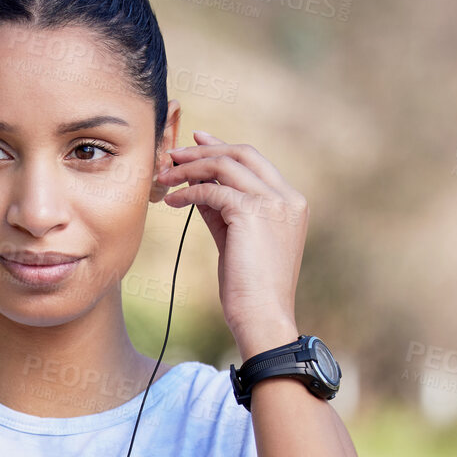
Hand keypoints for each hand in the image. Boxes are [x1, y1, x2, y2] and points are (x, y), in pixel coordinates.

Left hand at [157, 130, 305, 352]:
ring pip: (224, 166)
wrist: (262, 316)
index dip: (223, 147)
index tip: (197, 140)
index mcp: (291, 202)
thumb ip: (223, 209)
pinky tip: (172, 201)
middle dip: (204, 149)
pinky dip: (189, 191)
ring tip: (165, 176)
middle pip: (242, 153)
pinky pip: (212, 190)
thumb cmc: (249, 288)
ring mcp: (273, 202)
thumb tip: (198, 186)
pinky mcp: (252, 212)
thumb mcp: (237, 239)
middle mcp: (287, 197)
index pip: (255, 161)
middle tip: (174, 154)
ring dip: (191, 167)